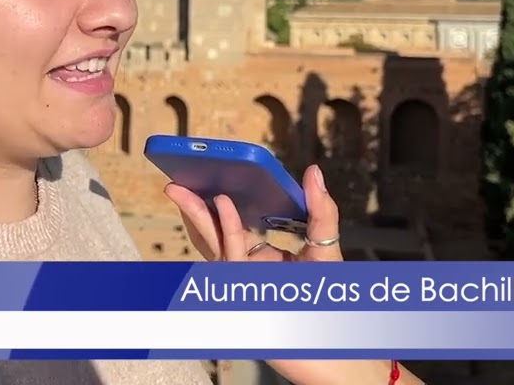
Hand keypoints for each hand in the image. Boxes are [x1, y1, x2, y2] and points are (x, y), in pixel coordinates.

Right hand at [164, 166, 422, 384]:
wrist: (336, 342)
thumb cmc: (330, 298)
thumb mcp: (325, 246)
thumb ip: (320, 210)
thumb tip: (313, 172)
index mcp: (262, 256)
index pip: (233, 226)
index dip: (217, 204)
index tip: (209, 179)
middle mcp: (248, 268)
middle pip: (215, 233)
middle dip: (195, 208)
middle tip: (177, 184)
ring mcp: (243, 282)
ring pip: (214, 245)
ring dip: (200, 217)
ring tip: (185, 192)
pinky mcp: (245, 292)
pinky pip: (230, 257)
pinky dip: (228, 229)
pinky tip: (225, 205)